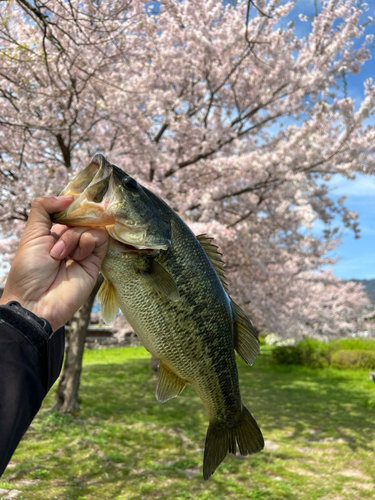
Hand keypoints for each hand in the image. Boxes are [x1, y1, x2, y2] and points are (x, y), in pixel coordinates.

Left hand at [0, 196, 108, 329]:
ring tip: (62, 255)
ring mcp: (83, 251)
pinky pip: (102, 240)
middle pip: (83, 217)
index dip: (72, 206)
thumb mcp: (31, 234)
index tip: (72, 203)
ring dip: (76, 236)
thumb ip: (44, 208)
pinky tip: (78, 255)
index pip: (70, 211)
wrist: (35, 303)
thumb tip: (68, 198)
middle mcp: (70, 241)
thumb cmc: (28, 271)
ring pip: (93, 227)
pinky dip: (90, 241)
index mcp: (53, 233)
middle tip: (59, 239)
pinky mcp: (95, 263)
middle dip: (72, 223)